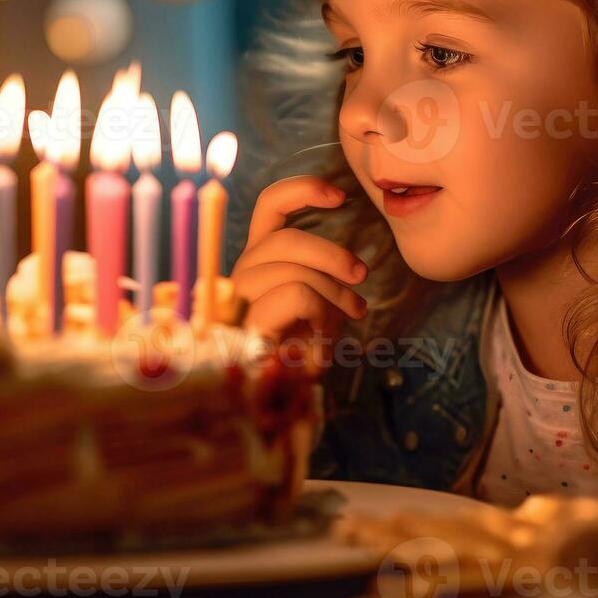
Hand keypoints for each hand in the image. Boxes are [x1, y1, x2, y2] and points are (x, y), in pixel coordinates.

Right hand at [232, 176, 368, 370]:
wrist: (274, 406)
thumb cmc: (300, 354)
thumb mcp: (319, 309)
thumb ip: (324, 278)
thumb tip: (350, 261)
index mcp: (256, 261)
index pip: (268, 207)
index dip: (302, 191)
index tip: (339, 196)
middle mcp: (239, 275)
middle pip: (285, 241)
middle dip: (331, 255)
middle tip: (360, 276)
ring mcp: (237, 301)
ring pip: (293, 269)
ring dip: (331, 292)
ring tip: (347, 314)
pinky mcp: (243, 325)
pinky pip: (296, 294)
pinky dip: (321, 310)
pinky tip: (322, 335)